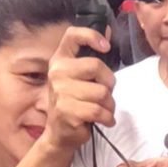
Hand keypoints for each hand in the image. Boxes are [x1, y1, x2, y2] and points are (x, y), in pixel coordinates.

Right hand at [43, 27, 114, 152]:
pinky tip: (104, 120)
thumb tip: (108, 32)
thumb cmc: (75, 104)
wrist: (59, 135)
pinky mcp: (67, 110)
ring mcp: (61, 92)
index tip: (106, 47)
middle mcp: (57, 72)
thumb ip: (92, 59)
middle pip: (96, 67)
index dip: (92, 36)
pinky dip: (107, 118)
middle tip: (105, 95)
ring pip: (102, 92)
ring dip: (110, 105)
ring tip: (103, 110)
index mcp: (60, 60)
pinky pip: (99, 111)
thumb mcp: (80, 79)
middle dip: (109, 84)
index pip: (72, 35)